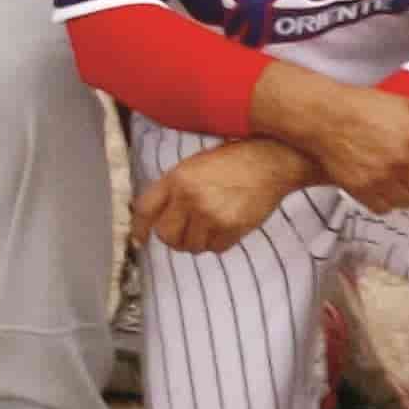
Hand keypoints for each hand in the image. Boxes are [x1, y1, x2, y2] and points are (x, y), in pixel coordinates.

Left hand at [130, 137, 306, 254]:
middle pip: (166, 235)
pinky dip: (217, 243)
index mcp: (176, 178)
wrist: (269, 160)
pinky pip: (215, 249)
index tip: (140, 238)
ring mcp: (211, 214)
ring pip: (191, 246)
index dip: (140, 227)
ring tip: (208, 224)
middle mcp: (189, 197)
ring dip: (196, 240)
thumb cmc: (232, 160)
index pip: (145, 209)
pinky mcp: (231, 228)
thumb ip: (173, 188)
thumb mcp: (194, 165)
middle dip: (173, 236)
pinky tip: (224, 225)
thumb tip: (156, 216)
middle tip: (183, 230)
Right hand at [288, 78, 408, 211]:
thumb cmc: (365, 106)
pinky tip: (382, 185)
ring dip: (408, 191)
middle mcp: (402, 160)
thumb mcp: (405, 105)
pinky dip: (386, 199)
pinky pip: (386, 208)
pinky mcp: (362, 190)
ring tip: (398, 178)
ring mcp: (381, 178)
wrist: (323, 117)